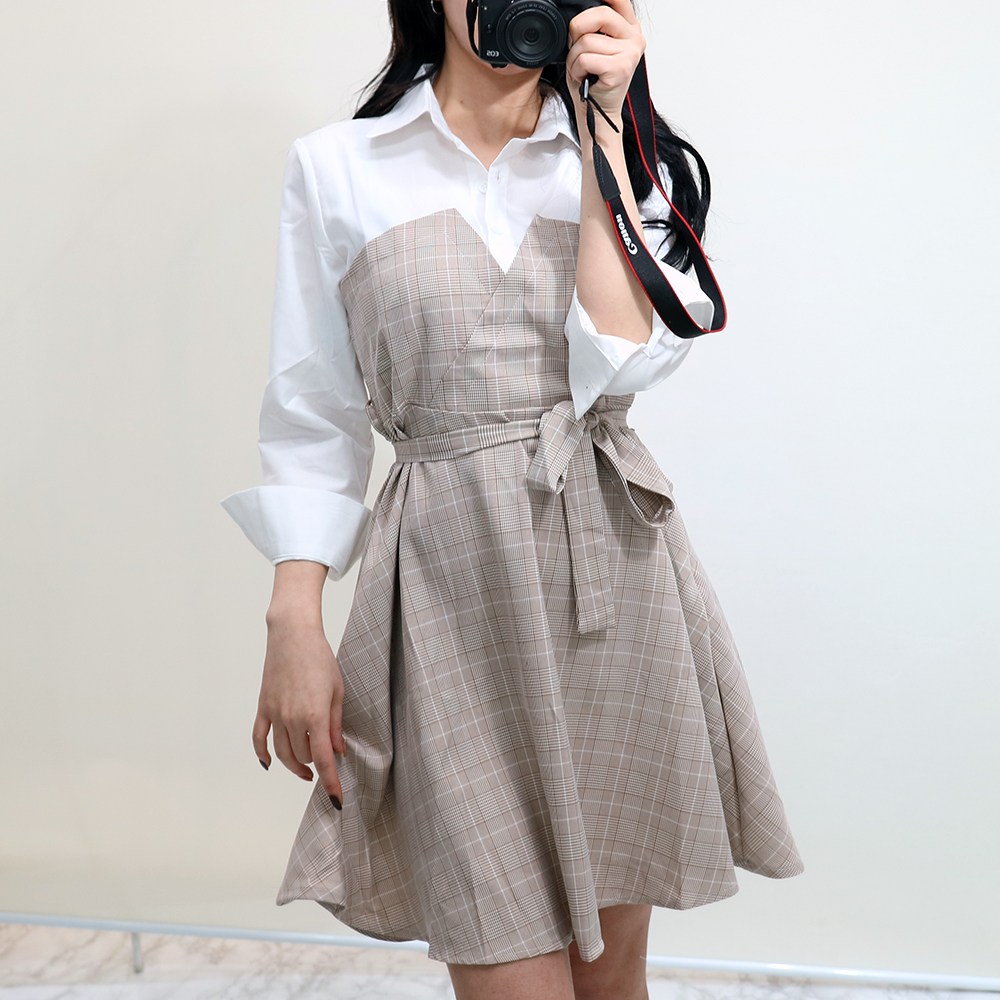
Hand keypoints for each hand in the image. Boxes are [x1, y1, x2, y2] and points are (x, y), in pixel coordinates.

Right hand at [252, 618, 346, 809]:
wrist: (292, 635)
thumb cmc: (320, 658)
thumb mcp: (338, 690)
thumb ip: (336, 724)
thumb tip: (337, 751)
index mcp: (315, 715)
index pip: (324, 759)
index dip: (331, 782)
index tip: (337, 799)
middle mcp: (292, 719)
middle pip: (303, 757)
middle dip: (317, 765)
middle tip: (327, 766)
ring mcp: (274, 714)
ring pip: (282, 753)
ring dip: (295, 765)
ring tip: (306, 769)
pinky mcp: (263, 707)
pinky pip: (259, 738)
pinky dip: (263, 755)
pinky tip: (270, 764)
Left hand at [564, 0, 645, 125]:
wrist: (598, 113)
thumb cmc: (593, 81)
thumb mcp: (594, 47)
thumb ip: (593, 27)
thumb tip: (578, 15)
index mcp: (629, 28)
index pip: (619, 0)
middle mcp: (634, 38)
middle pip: (599, 13)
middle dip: (577, 30)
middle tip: (576, 48)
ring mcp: (630, 52)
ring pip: (587, 40)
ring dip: (574, 58)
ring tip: (582, 70)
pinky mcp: (620, 68)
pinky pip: (586, 58)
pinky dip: (577, 70)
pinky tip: (584, 78)